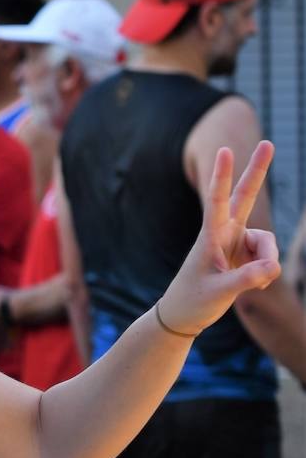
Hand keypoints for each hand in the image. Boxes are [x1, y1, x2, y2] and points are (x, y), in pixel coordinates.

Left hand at [161, 142, 279, 333]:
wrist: (184, 315)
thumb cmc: (194, 301)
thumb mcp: (220, 293)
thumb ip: (247, 279)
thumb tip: (273, 266)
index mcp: (210, 237)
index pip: (217, 201)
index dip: (222, 176)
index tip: (223, 150)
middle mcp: (225, 234)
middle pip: (245, 196)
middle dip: (257, 171)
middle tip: (268, 142)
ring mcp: (236, 242)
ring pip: (268, 243)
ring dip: (268, 263)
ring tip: (256, 285)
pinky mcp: (245, 255)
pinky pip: (268, 258)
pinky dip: (267, 273)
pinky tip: (254, 287)